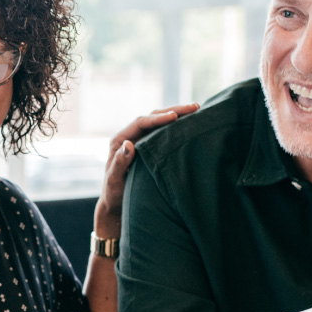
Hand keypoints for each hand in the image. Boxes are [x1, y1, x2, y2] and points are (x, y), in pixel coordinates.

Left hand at [94, 103, 198, 239]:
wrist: (116, 203)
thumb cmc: (114, 194)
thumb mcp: (114, 180)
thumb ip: (119, 163)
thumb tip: (129, 144)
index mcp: (119, 140)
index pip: (140, 122)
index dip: (158, 118)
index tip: (174, 117)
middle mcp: (130, 137)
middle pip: (153, 117)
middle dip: (173, 111)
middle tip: (194, 107)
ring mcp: (141, 141)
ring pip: (160, 123)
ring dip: (177, 116)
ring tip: (197, 110)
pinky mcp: (150, 148)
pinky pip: (164, 133)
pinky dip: (177, 127)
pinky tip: (190, 124)